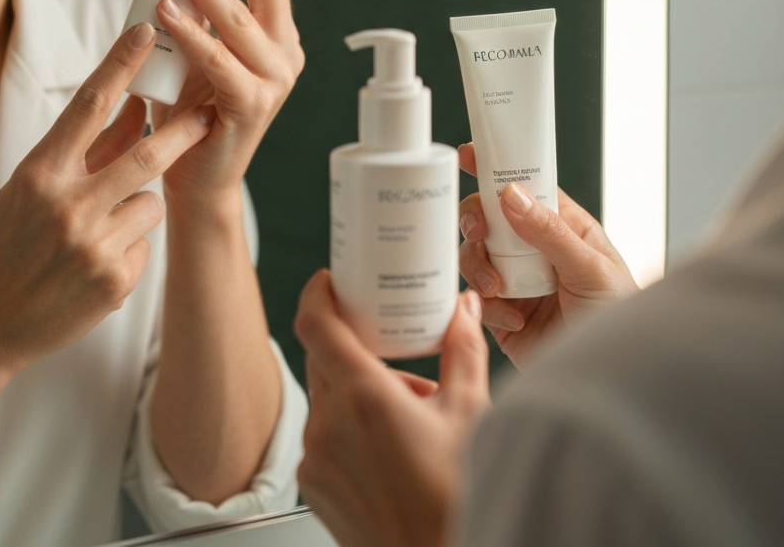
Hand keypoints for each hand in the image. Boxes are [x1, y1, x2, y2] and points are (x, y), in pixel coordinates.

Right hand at [0, 22, 213, 376]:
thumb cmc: (5, 247)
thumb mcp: (32, 189)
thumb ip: (86, 151)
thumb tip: (134, 106)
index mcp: (40, 172)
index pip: (87, 105)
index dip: (119, 64)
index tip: (146, 31)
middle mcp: (67, 205)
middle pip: (144, 153)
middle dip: (181, 132)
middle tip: (206, 115)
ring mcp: (92, 245)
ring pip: (151, 203)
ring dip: (140, 206)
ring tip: (101, 230)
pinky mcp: (115, 281)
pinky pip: (145, 245)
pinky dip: (130, 247)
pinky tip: (95, 267)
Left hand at [153, 0, 303, 207]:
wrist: (195, 176)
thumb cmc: (191, 108)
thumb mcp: (197, 47)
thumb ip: (197, 10)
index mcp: (277, 35)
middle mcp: (285, 53)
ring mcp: (274, 81)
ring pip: (240, 20)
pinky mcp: (252, 107)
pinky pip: (219, 62)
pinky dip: (192, 35)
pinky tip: (165, 12)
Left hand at [295, 271, 489, 546]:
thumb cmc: (456, 503)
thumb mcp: (471, 415)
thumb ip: (463, 351)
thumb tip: (463, 309)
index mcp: (363, 398)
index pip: (315, 325)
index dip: (318, 294)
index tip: (330, 281)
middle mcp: (329, 426)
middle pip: (324, 360)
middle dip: (357, 349)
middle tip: (392, 353)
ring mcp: (315, 458)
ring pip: (327, 399)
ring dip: (357, 393)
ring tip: (407, 414)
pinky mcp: (312, 485)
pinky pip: (323, 436)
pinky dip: (348, 428)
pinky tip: (388, 446)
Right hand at [457, 143, 638, 367]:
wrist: (613, 379)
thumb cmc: (621, 319)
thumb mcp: (592, 270)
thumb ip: (550, 233)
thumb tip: (512, 195)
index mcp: (563, 228)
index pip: (525, 188)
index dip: (497, 170)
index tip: (469, 155)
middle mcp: (535, 251)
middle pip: (489, 219)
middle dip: (476, 221)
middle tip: (478, 230)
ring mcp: (517, 282)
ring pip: (475, 256)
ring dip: (479, 268)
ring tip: (498, 290)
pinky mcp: (502, 316)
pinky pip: (476, 299)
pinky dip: (487, 307)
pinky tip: (514, 321)